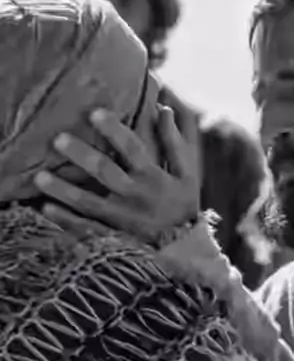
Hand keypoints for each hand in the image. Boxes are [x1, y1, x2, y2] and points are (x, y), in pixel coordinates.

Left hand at [34, 87, 201, 244]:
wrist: (184, 251)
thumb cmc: (183, 206)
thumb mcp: (188, 175)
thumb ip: (175, 143)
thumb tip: (164, 109)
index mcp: (153, 177)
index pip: (132, 148)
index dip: (114, 130)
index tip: (95, 112)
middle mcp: (135, 196)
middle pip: (105, 172)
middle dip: (82, 155)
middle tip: (58, 139)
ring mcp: (121, 219)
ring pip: (88, 202)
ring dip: (63, 190)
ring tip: (38, 177)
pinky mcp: (112, 237)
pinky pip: (86, 228)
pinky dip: (66, 220)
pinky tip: (45, 208)